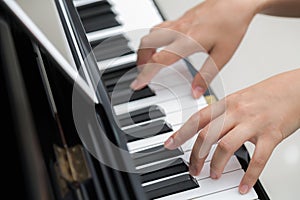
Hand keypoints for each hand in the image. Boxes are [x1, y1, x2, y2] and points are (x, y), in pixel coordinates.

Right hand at [131, 0, 262, 97]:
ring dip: (145, 49)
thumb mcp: (222, 55)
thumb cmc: (232, 24)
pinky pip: (159, 28)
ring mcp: (177, 23)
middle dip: (140, 61)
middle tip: (142, 73)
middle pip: (147, 44)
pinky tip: (161, 44)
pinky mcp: (180, 18)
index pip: (159, 60)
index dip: (146, 74)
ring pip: (150, 34)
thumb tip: (196, 91)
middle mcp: (178, 31)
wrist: (236, 2)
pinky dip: (153, 39)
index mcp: (188, 42)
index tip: (137, 83)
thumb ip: (206, 76)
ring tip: (149, 61)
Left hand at [164, 69, 299, 193]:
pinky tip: (244, 185)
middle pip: (207, 135)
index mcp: (227, 103)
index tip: (170, 144)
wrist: (296, 88)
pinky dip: (249, 176)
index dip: (181, 133)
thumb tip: (207, 128)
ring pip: (226, 147)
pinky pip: (257, 159)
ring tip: (213, 175)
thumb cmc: (267, 94)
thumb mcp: (239, 98)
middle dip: (196, 156)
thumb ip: (222, 113)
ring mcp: (253, 123)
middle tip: (192, 169)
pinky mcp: (271, 135)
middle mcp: (237, 112)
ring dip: (216, 165)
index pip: (198, 119)